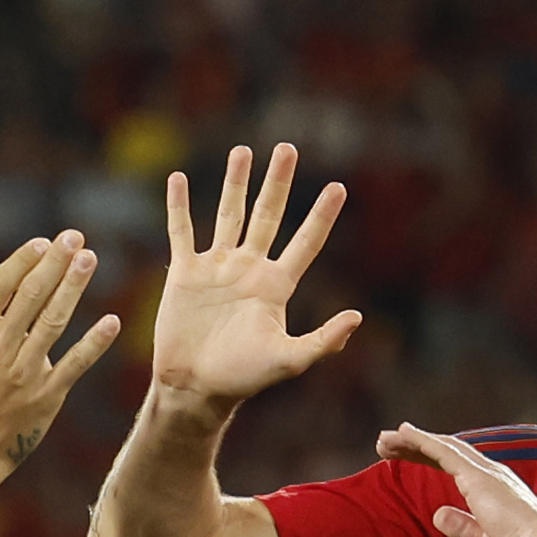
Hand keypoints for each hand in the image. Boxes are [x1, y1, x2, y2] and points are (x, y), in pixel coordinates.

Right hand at [0, 235, 119, 483]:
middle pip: (31, 296)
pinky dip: (94, 343)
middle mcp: (0, 349)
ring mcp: (25, 372)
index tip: (41, 241)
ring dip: (74, 287)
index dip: (21, 261)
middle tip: (75, 236)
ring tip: (90, 259)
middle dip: (55, 263)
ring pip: (54, 321)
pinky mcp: (47, 396)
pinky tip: (113, 321)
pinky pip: (75, 365)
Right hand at [154, 143, 360, 405]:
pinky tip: (179, 179)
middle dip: (278, 182)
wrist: (195, 388)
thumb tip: (357, 318)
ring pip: (228, 214)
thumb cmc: (244, 379)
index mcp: (276, 286)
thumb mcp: (289, 360)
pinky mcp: (185, 274)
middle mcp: (249, 270)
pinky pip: (182, 231)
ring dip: (235, 182)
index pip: (305, 242)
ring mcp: (217, 268)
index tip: (339, 187)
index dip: (321, 216)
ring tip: (242, 151)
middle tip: (288, 148)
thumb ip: (323, 341)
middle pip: (268, 215)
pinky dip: (180, 205)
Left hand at [381, 420, 536, 536]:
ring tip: (382, 439)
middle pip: (445, 451)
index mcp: (494, 488)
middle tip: (386, 444)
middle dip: (414, 446)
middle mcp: (490, 473)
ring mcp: (483, 471)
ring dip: (409, 441)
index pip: (456, 466)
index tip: (406, 456)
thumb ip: (463, 528)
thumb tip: (438, 514)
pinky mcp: (475, 475)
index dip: (430, 458)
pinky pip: (441, 451)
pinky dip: (419, 440)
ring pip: (440, 447)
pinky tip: (400, 434)